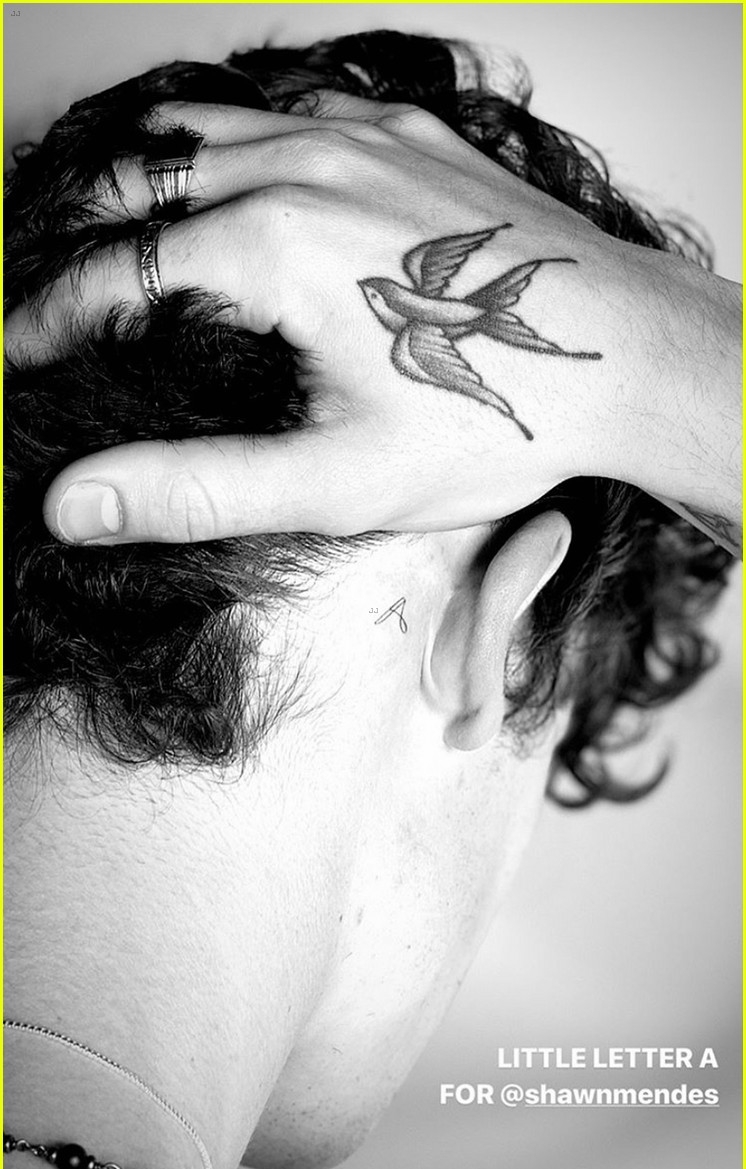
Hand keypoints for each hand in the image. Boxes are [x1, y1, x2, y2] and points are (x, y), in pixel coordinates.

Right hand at [7, 95, 735, 546]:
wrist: (625, 356)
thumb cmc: (495, 419)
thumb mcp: (336, 479)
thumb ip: (197, 489)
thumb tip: (75, 504)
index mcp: (270, 243)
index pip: (112, 271)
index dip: (49, 317)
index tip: (17, 354)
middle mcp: (304, 164)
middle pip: (143, 178)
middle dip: (80, 237)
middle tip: (53, 292)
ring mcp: (361, 136)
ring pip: (210, 129)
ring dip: (148, 180)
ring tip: (115, 233)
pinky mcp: (408, 132)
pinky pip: (290, 112)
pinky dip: (234, 144)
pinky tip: (233, 180)